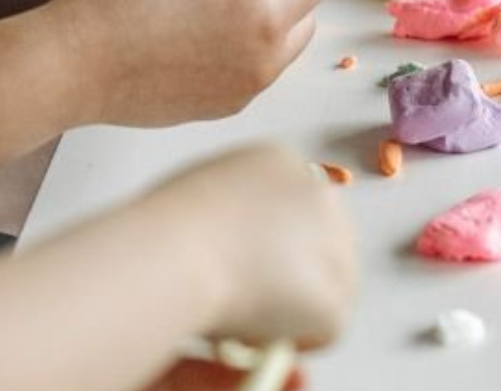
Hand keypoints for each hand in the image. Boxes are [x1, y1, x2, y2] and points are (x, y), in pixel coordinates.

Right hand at [54, 0, 328, 126]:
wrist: (72, 65)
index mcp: (265, 20)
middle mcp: (262, 66)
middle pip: (303, 14)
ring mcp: (238, 94)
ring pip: (277, 45)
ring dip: (262, 12)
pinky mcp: (213, 109)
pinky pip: (245, 69)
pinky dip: (236, 42)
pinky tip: (191, 22)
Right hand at [149, 144, 357, 351]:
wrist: (173, 254)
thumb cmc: (167, 227)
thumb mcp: (203, 188)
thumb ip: (237, 203)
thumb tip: (245, 240)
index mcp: (280, 161)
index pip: (301, 206)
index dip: (278, 245)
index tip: (253, 266)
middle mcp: (317, 195)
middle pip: (329, 244)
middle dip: (300, 276)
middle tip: (255, 300)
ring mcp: (333, 245)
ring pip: (333, 290)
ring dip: (296, 309)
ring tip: (243, 312)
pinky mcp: (334, 297)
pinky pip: (325, 331)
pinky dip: (293, 340)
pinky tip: (253, 328)